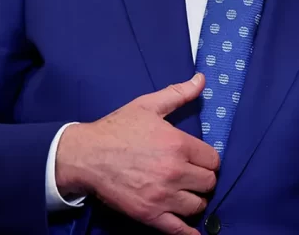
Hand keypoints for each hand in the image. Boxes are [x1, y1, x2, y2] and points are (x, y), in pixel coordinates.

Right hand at [55, 73, 219, 234]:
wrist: (85, 156)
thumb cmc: (117, 129)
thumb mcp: (148, 105)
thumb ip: (178, 93)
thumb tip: (201, 79)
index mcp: (179, 145)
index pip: (213, 160)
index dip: (208, 160)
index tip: (200, 161)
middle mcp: (175, 172)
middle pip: (209, 183)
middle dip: (204, 179)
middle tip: (193, 177)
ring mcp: (162, 195)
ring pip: (198, 205)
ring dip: (195, 200)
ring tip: (186, 194)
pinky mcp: (149, 214)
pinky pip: (178, 229)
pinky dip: (189, 232)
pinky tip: (195, 232)